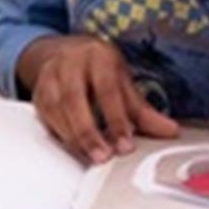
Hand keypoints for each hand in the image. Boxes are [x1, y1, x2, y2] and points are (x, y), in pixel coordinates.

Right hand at [18, 34, 177, 164]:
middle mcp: (71, 62)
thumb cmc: (97, 68)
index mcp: (97, 55)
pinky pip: (46, 116)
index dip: (116, 119)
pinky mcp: (38, 92)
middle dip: (88, 131)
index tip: (125, 145)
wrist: (63, 51)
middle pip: (75, 97)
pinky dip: (59, 134)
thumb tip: (170, 131)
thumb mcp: (122, 80)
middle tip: (102, 156)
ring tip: (90, 157)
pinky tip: (73, 147)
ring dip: (73, 136)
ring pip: (56, 108)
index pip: (107, 89)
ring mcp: (50, 75)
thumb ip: (142, 110)